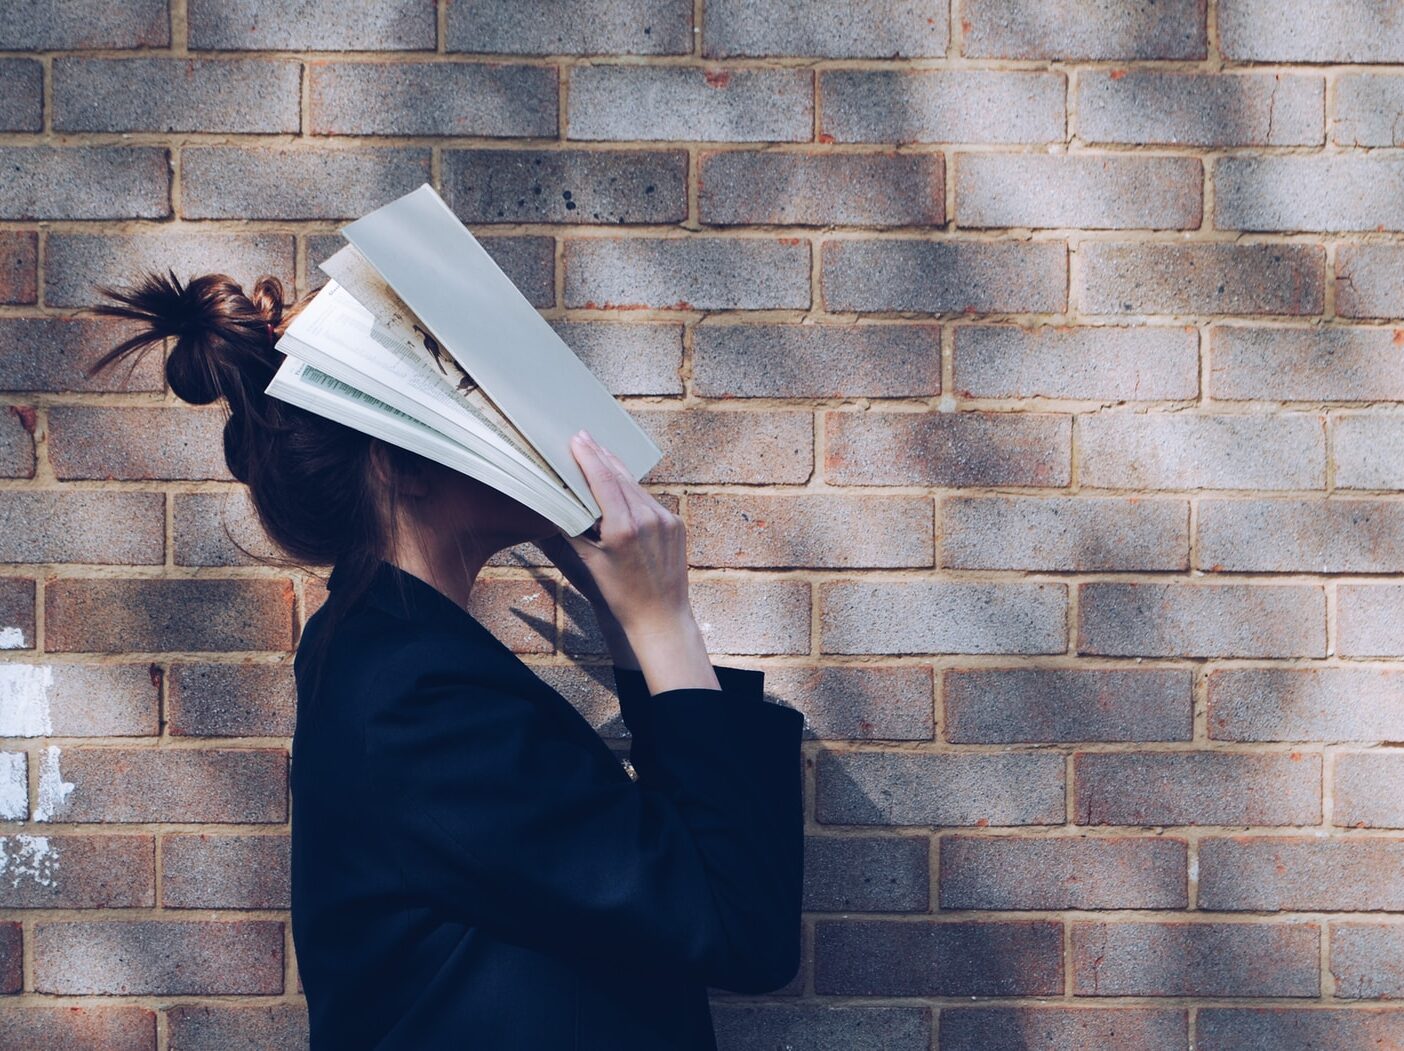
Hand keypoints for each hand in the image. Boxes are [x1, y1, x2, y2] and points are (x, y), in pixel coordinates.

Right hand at [540, 429, 718, 694]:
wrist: (661, 616)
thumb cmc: (623, 595)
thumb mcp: (592, 563)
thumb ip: (576, 530)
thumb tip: (561, 506)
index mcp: (624, 528)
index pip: (603, 481)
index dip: (589, 457)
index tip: (577, 439)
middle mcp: (648, 518)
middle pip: (620, 477)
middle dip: (600, 455)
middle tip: (584, 436)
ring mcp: (666, 519)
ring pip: (635, 486)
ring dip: (616, 470)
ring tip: (599, 453)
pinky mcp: (676, 523)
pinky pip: (649, 500)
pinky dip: (632, 490)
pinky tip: (621, 483)